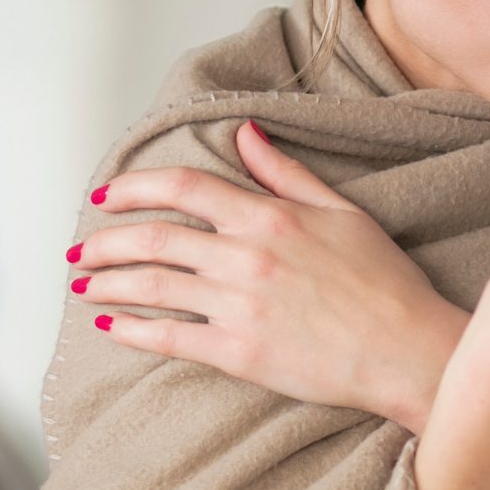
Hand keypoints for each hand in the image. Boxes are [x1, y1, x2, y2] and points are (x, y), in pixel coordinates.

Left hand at [69, 119, 467, 426]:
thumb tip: (245, 135)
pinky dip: (132, 330)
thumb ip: (285, 174)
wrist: (408, 349)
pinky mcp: (240, 354)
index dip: (136, 188)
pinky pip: (170, 337)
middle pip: (155, 238)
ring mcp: (240, 307)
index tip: (106, 195)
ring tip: (84, 286)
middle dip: (106, 242)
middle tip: (81, 250)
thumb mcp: (342, 212)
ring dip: (109, 283)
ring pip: (153, 286)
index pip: (184, 188)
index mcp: (269, 217)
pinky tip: (110, 327)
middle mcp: (247, 257)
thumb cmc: (384, 281)